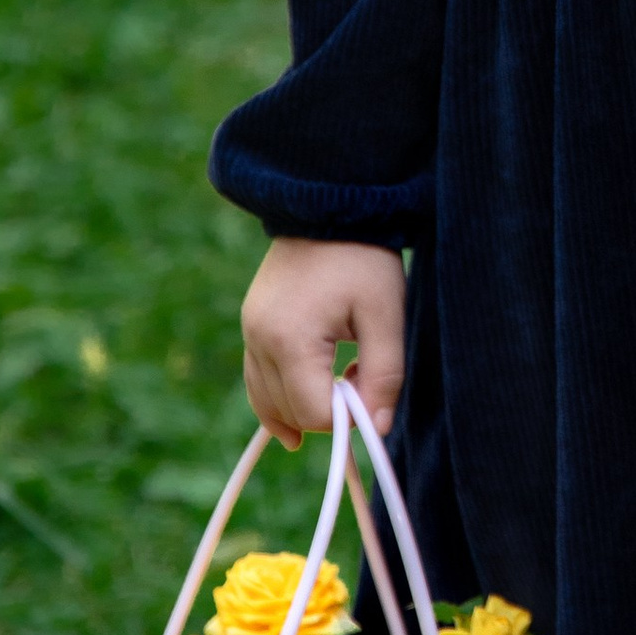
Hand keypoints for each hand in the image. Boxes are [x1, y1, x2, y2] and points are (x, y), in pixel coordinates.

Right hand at [240, 237, 406, 448]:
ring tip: (343, 379)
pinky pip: (257, 380)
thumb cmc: (363, 258)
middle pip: (288, 413)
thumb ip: (384, 375)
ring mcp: (249, 332)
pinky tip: (304, 409)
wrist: (328, 206)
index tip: (373, 392)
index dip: (347, 417)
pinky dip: (280, 397)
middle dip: (327, 412)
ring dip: (305, 407)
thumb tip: (379, 429)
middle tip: (362, 381)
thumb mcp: (386, 315)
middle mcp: (259, 339)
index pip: (312, 414)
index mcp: (290, 339)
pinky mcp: (251, 325)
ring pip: (267, 402)